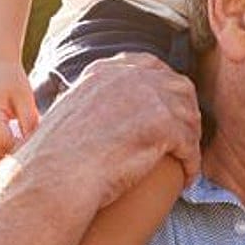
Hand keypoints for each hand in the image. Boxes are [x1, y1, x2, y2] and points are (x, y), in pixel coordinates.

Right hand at [0, 61, 39, 161]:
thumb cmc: (14, 80)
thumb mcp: (26, 98)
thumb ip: (29, 122)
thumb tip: (34, 145)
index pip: (5, 145)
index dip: (22, 146)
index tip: (34, 137)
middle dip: (12, 151)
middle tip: (27, 136)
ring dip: (6, 148)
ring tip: (19, 130)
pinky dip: (0, 143)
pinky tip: (11, 129)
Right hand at [18, 52, 201, 212]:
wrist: (54, 177)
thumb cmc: (53, 160)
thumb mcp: (69, 114)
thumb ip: (90, 105)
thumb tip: (97, 116)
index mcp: (105, 71)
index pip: (149, 65)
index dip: (164, 86)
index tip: (168, 107)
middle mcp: (129, 77)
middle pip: (176, 86)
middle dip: (185, 111)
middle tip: (185, 137)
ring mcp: (148, 97)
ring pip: (187, 115)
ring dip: (191, 139)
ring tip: (186, 160)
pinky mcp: (163, 124)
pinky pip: (189, 143)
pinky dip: (191, 163)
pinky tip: (186, 178)